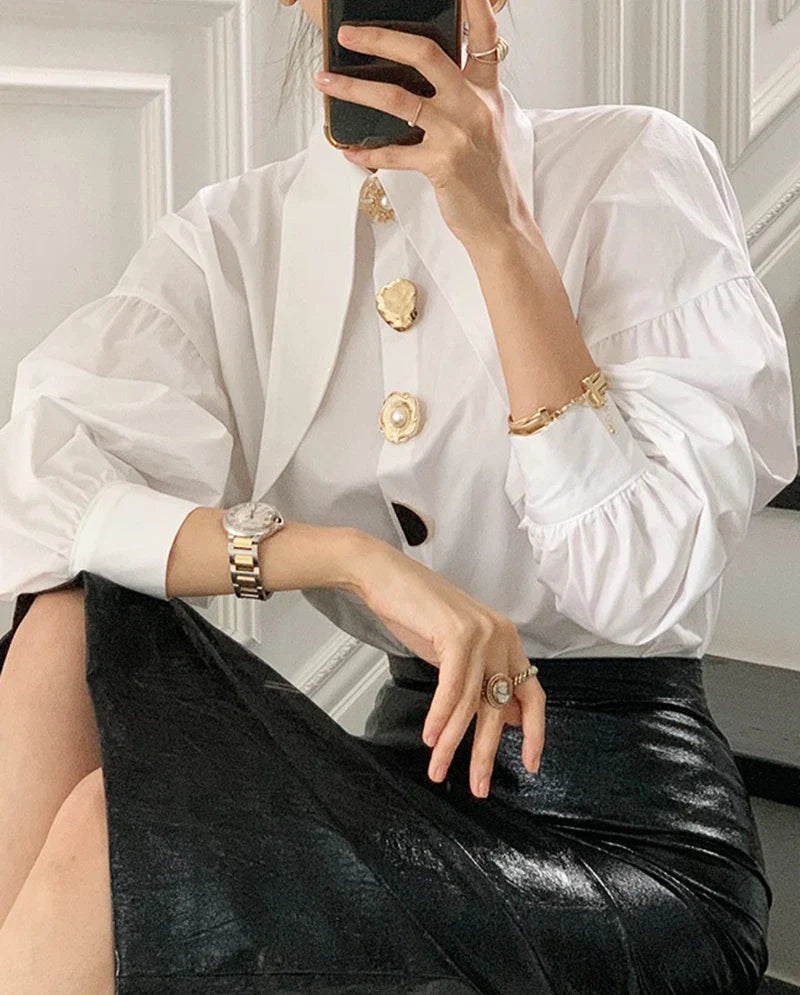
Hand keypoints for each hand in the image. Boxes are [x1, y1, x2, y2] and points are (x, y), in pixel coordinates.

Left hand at [313, 0, 527, 248]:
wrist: (500, 224)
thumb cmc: (487, 179)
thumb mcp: (484, 128)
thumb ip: (459, 99)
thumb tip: (416, 83)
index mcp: (484, 93)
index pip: (483, 37)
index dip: (472, 5)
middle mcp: (472, 106)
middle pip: (425, 54)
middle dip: (381, 39)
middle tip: (349, 35)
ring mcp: (458, 134)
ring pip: (398, 99)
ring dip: (355, 89)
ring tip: (326, 82)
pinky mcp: (442, 164)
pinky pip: (394, 152)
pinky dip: (367, 153)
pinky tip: (349, 151)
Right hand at [351, 536, 545, 797]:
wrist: (384, 575)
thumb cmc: (416, 611)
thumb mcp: (456, 649)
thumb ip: (481, 678)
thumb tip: (506, 717)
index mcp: (507, 639)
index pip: (533, 693)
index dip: (534, 732)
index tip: (531, 764)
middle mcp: (502, 636)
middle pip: (501, 706)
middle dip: (487, 751)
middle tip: (480, 786)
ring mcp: (483, 633)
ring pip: (472, 703)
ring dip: (453, 742)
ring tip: (439, 770)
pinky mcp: (458, 634)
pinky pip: (451, 689)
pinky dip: (439, 717)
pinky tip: (430, 739)